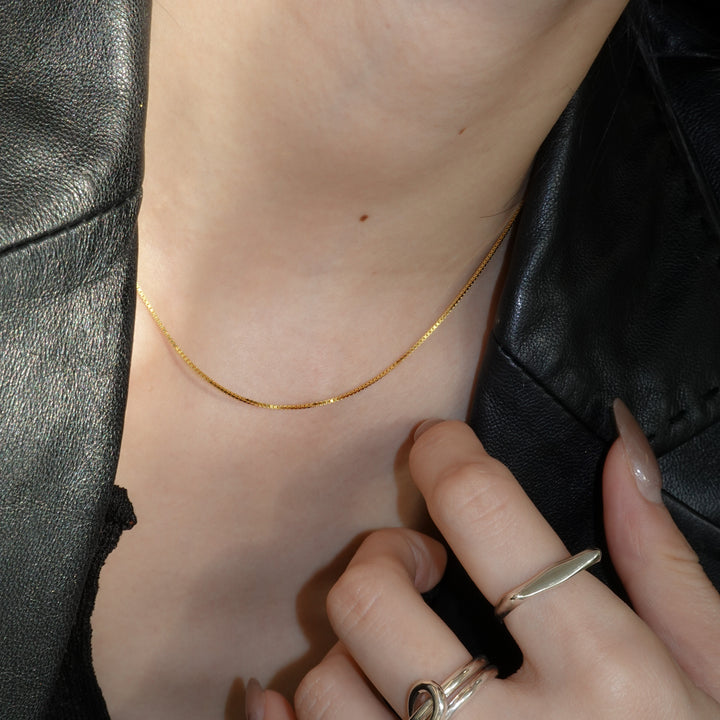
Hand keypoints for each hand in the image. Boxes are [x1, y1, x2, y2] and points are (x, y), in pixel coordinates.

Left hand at [258, 401, 719, 718]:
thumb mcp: (713, 679)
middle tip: (419, 564)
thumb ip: (663, 565)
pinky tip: (300, 693)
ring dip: (351, 649)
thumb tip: (622, 447)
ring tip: (399, 655)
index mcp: (606, 676)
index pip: (484, 512)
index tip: (434, 443)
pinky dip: (281, 715)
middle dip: (384, 556)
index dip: (445, 454)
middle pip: (373, 598)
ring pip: (326, 684)